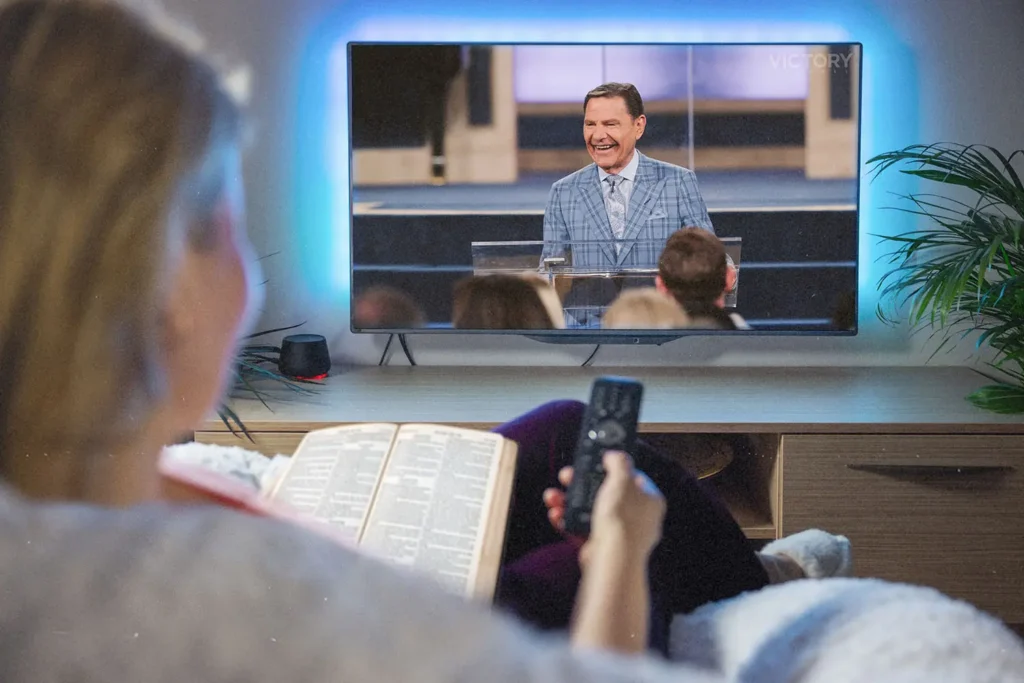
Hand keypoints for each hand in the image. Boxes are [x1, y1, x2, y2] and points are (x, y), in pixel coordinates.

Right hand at [543, 451, 664, 564]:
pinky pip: (581, 530)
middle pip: (606, 494)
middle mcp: (636, 518)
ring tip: (553, 496)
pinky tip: (556, 514)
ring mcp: (618, 534)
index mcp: (649, 501)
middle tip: (568, 476)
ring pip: (590, 512)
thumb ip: (618, 462)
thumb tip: (615, 454)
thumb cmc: (622, 520)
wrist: (612, 559)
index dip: (614, 468)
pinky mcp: (600, 547)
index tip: (597, 460)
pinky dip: (567, 521)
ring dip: (569, 502)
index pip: (632, 478)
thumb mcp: (622, 479)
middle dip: (583, 484)